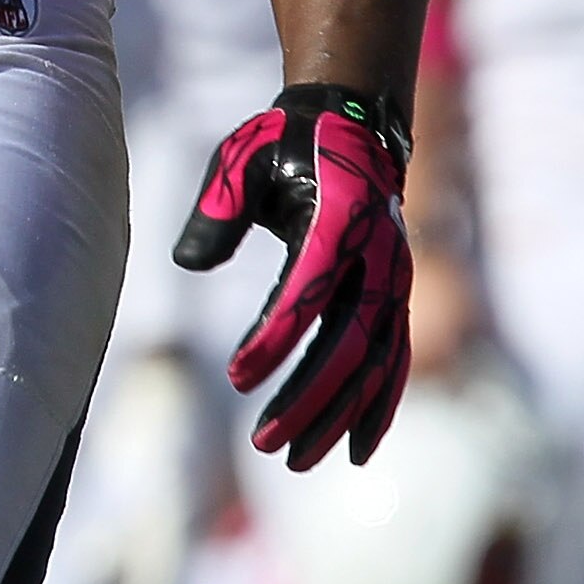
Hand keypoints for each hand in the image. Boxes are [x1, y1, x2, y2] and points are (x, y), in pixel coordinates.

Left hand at [174, 82, 411, 470]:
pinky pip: (395, 362)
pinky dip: (379, 409)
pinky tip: (354, 453)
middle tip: (263, 441)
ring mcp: (395, 281)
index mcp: (340, 216)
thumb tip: (186, 263)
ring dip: (340, 416)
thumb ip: (218, 208)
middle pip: (351, 341)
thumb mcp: (244, 158)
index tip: (236, 375)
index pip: (310, 289)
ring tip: (295, 458)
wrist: (354, 125)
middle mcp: (379, 254)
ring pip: (377, 363)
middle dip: (310, 396)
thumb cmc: (287, 144)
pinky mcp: (396, 298)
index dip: (276, 336)